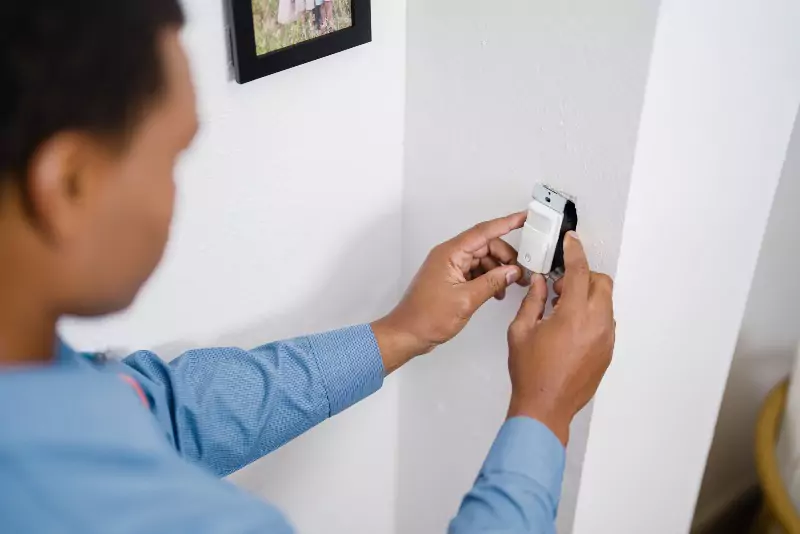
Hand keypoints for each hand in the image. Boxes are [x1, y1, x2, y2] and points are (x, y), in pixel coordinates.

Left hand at [372, 212, 528, 372]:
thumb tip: (512, 272)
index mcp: (450, 253)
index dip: (506, 223)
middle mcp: (449, 256)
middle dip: (506, 257)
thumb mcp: (466, 300)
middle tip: (521, 272)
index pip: (483, 231)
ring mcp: (450, 267)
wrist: (407, 333)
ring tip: (509, 286)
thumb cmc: (426, 317)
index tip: (523, 218)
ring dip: (498, 270)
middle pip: (486, 245)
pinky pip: (475, 271)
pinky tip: (496, 291)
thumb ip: (492, 282)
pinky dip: (488, 279)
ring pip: (482, 259)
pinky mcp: (451, 279)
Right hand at [506, 232, 614, 444]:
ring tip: (560, 311)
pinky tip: (568, 328)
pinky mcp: (607, 351)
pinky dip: (591, 314)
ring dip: (586, 296)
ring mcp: (606, 339)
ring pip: (605, 302)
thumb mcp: (521, 330)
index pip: (579, 272)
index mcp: (573, 315)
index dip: (575, 252)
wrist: (545, 408)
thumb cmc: (530, 372)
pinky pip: (605, 321)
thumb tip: (540, 282)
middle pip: (600, 283)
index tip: (572, 241)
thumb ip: (533, 300)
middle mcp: (596, 324)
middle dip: (582, 277)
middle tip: (558, 288)